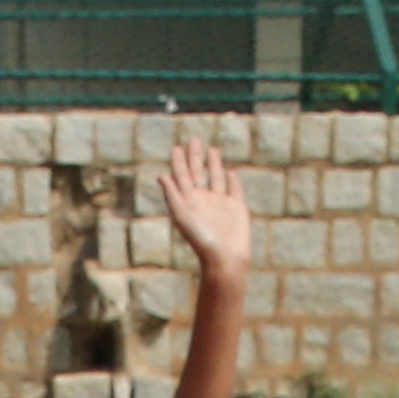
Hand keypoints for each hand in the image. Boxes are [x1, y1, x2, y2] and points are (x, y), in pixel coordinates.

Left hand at [164, 133, 251, 286]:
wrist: (224, 257)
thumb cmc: (201, 238)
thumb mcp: (182, 214)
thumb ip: (173, 195)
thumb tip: (162, 176)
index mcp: (188, 200)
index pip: (181, 175)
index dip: (179, 161)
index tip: (177, 147)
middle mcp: (203, 199)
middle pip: (198, 172)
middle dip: (195, 156)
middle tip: (193, 139)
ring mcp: (220, 203)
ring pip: (215, 178)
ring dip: (213, 164)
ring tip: (211, 149)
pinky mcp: (236, 208)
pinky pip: (234, 189)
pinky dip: (232, 180)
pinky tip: (231, 172)